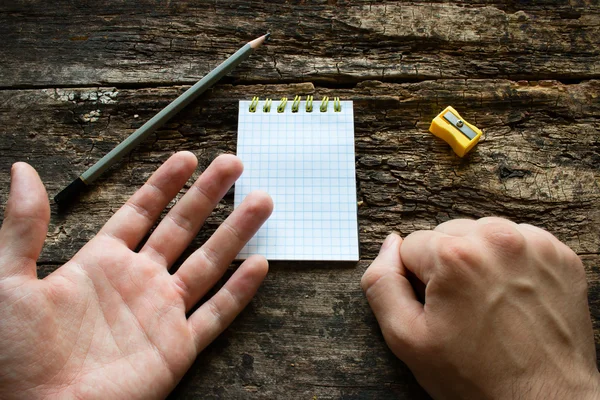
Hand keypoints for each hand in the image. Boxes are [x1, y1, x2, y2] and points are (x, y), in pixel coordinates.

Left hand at [0, 152, 271, 399]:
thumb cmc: (12, 355)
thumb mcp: (7, 280)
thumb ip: (22, 226)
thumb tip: (23, 171)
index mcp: (101, 262)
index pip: (141, 211)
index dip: (165, 183)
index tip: (188, 158)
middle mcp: (138, 282)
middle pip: (183, 227)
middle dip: (210, 195)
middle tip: (234, 165)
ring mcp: (161, 313)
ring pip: (209, 262)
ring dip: (236, 232)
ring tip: (260, 202)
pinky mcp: (178, 347)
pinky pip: (216, 314)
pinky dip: (239, 291)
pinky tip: (259, 265)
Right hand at [362, 217, 598, 399]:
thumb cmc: (476, 377)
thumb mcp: (406, 337)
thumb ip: (382, 283)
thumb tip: (390, 244)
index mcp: (455, 256)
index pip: (411, 245)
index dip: (416, 280)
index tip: (438, 309)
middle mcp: (497, 239)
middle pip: (447, 233)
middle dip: (446, 265)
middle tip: (462, 308)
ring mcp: (534, 245)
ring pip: (481, 233)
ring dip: (477, 259)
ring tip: (487, 301)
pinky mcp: (559, 255)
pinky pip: (517, 240)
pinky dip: (509, 262)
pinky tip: (512, 295)